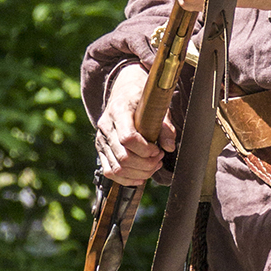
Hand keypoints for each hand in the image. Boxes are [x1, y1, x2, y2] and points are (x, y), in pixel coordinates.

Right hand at [95, 62, 176, 184]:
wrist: (123, 91)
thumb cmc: (142, 98)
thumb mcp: (158, 105)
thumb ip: (166, 126)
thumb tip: (169, 147)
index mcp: (119, 110)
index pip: (128, 138)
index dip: (146, 150)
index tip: (158, 150)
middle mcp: (106, 126)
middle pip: (123, 157)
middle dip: (146, 164)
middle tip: (159, 159)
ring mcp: (101, 139)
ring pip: (116, 168)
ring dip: (138, 173)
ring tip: (152, 167)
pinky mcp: (101, 149)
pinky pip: (109, 172)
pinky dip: (126, 179)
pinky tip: (140, 176)